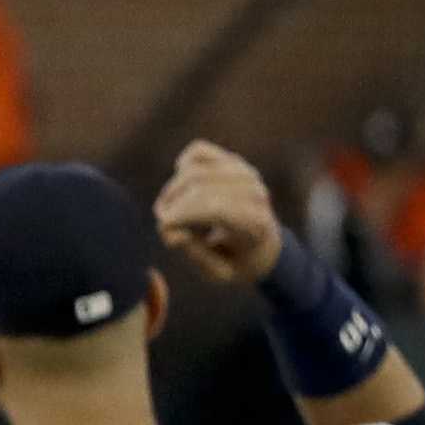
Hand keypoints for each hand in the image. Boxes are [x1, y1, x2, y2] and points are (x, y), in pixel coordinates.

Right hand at [155, 139, 283, 283]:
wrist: (261, 245)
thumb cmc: (234, 260)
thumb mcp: (218, 272)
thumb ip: (195, 254)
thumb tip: (171, 230)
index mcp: (256, 224)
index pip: (214, 207)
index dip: (181, 214)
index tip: (163, 227)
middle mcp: (256, 194)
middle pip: (199, 187)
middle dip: (172, 205)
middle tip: (164, 223)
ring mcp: (247, 174)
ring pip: (193, 171)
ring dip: (173, 191)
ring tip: (176, 211)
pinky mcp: (234, 160)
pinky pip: (196, 152)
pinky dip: (182, 166)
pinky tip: (184, 186)